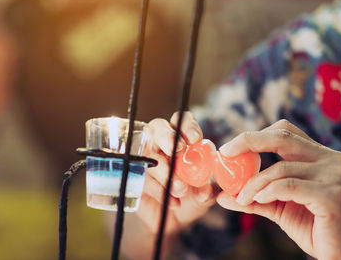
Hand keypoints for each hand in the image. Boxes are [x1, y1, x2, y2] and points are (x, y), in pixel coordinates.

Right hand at [138, 111, 217, 234]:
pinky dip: (159, 191)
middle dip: (167, 136)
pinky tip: (174, 202)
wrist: (173, 220)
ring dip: (165, 172)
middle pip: (157, 127)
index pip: (181, 121)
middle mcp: (161, 144)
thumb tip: (205, 190)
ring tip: (181, 190)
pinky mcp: (133, 177)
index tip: (195, 139)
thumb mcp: (204, 195)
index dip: (187, 125)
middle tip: (176, 150)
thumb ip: (207, 190)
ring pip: (148, 155)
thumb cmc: (191, 198)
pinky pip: (141, 178)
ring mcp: (144, 158)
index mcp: (182, 139)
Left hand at [216, 119, 340, 259]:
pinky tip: (259, 200)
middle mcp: (330, 159)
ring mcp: (335, 175)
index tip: (229, 149)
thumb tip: (221, 195)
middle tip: (225, 154)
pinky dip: (267, 192)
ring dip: (253, 184)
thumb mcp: (279, 207)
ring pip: (280, 168)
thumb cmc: (314, 227)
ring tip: (243, 198)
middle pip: (281, 137)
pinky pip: (288, 186)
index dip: (254, 136)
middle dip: (248, 141)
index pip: (284, 131)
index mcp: (319, 156)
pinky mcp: (333, 195)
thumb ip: (254, 198)